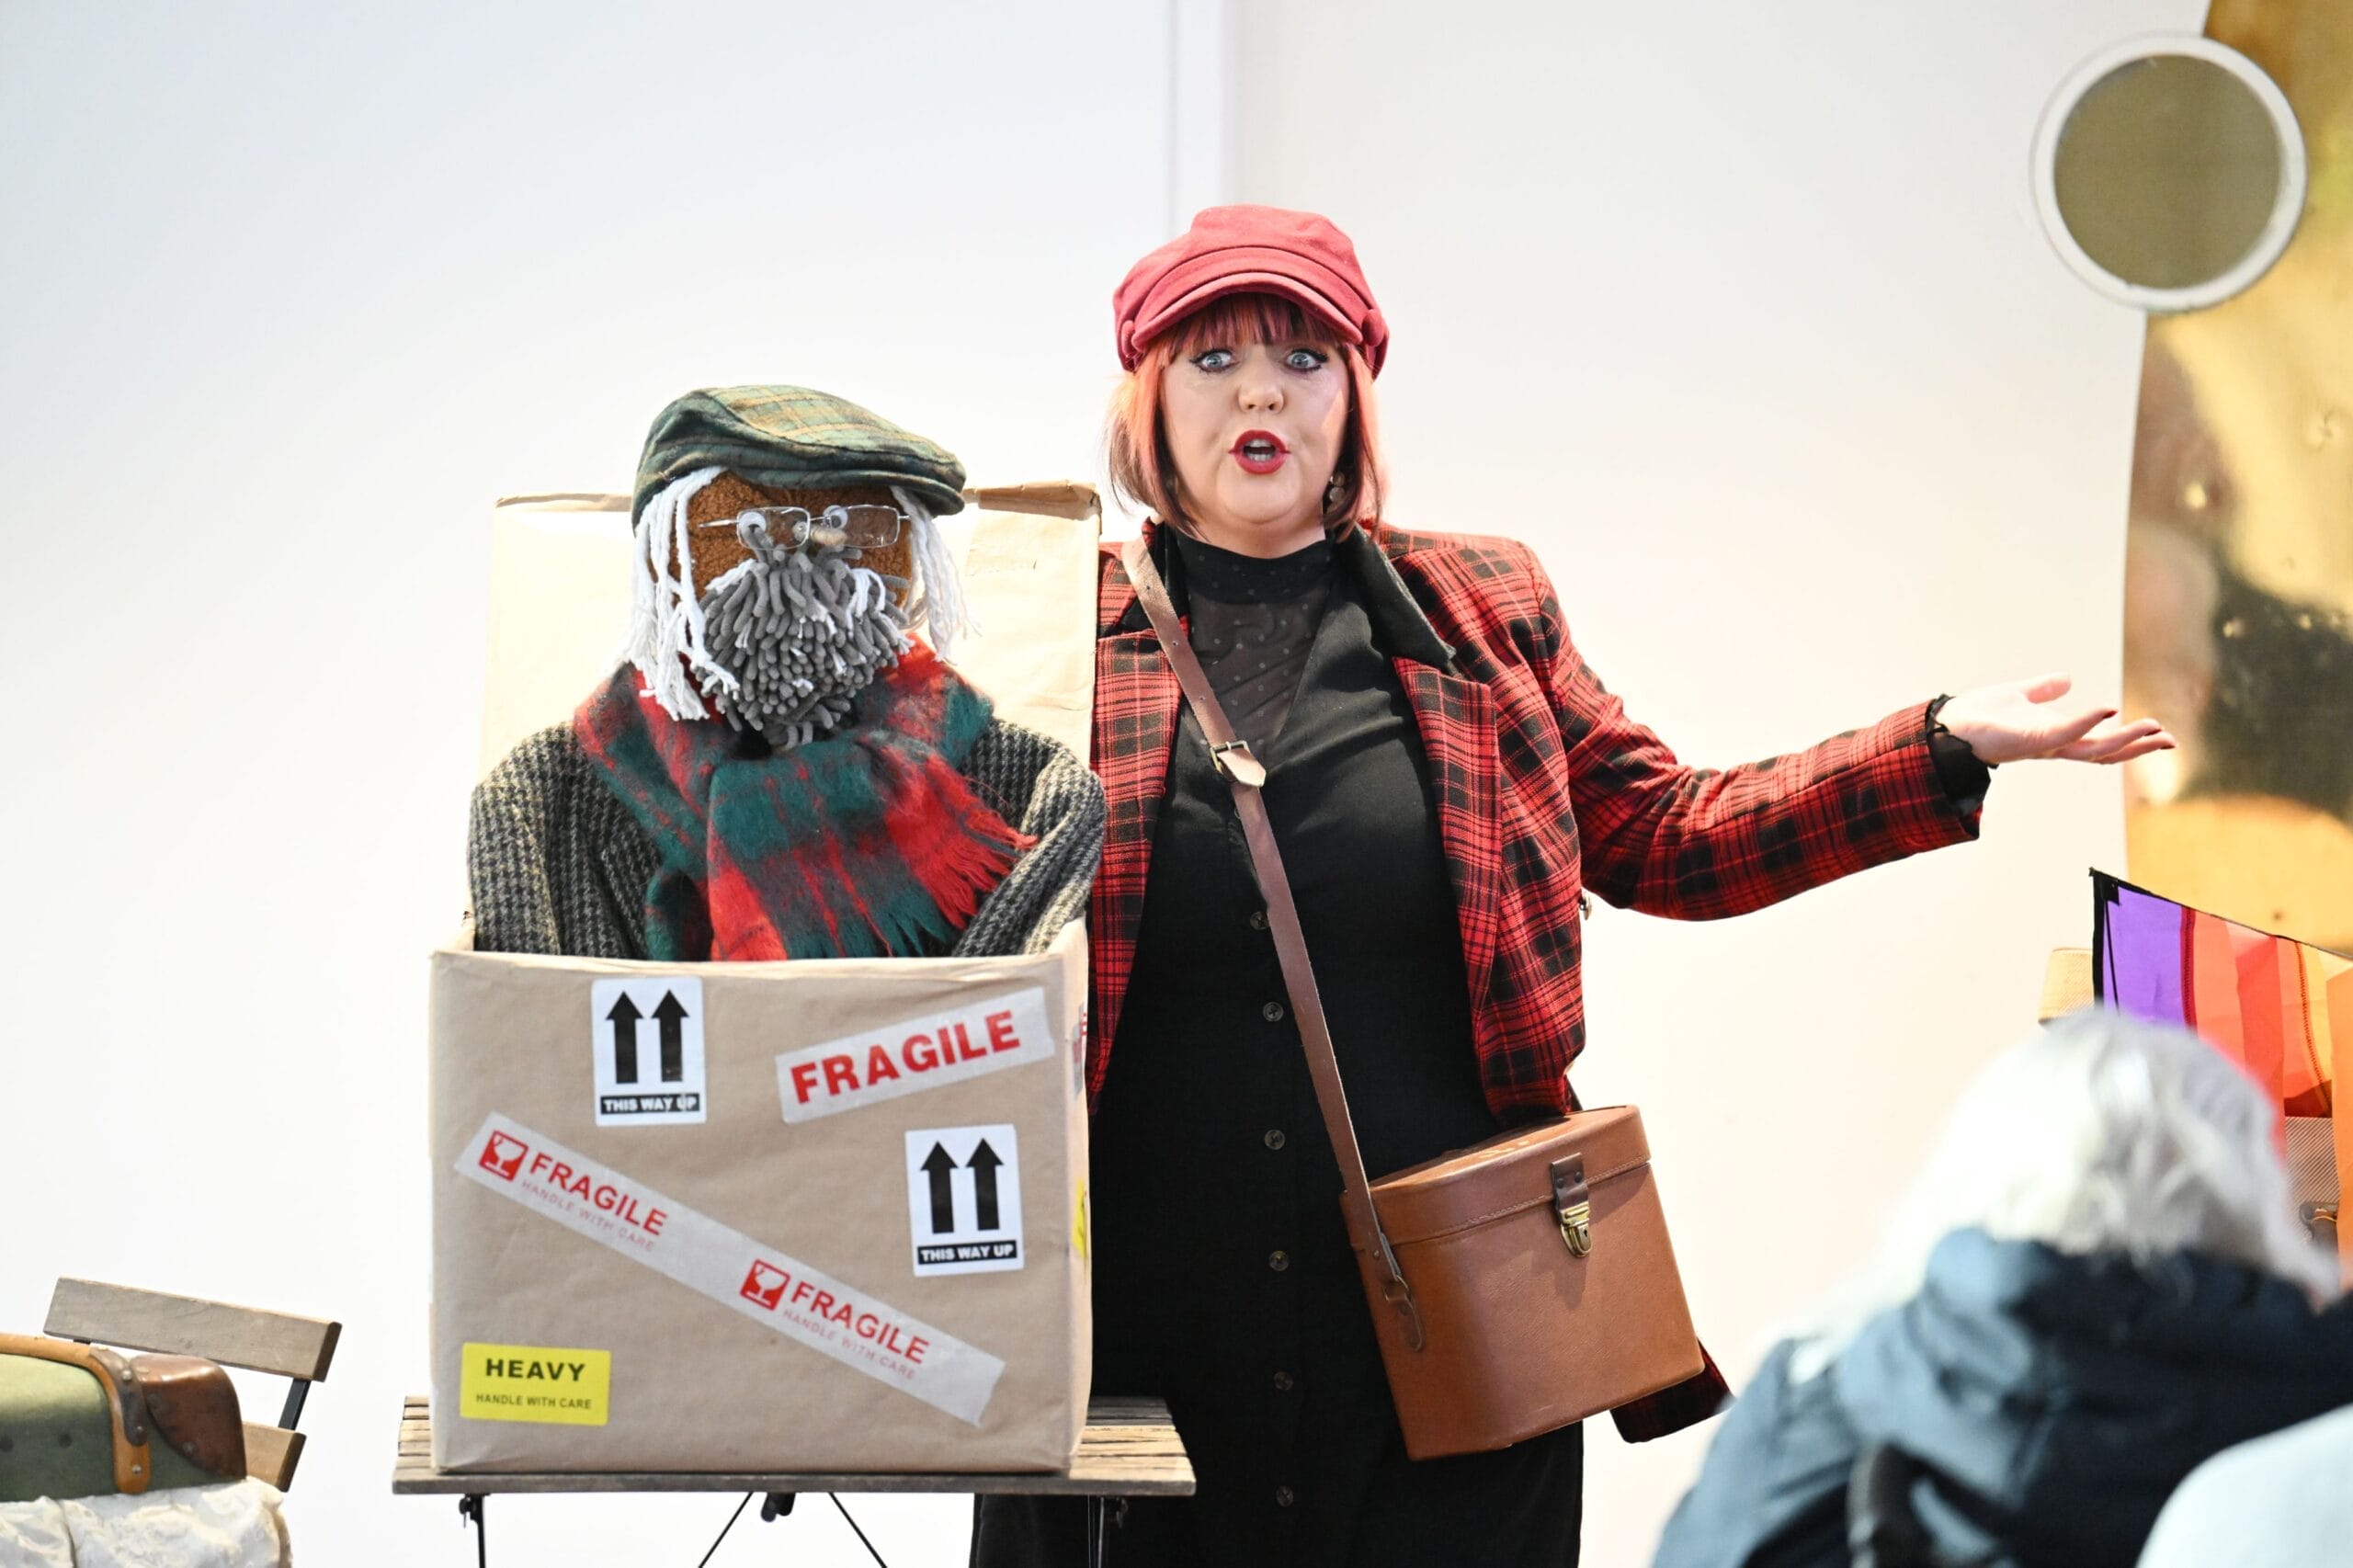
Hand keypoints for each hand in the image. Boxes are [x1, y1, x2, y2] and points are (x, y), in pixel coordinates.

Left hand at [1937, 674, 2174, 766]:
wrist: (1946, 723)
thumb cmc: (1979, 715)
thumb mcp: (2019, 695)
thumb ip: (2043, 689)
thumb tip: (2066, 679)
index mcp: (2055, 736)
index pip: (2100, 742)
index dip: (2129, 739)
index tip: (2159, 732)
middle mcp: (2054, 745)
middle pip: (2106, 752)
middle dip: (2139, 747)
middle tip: (2171, 740)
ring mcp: (2044, 745)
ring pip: (2095, 749)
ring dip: (2125, 739)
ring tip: (2154, 728)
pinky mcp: (2031, 740)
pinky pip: (2066, 733)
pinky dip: (2088, 722)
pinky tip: (2108, 708)